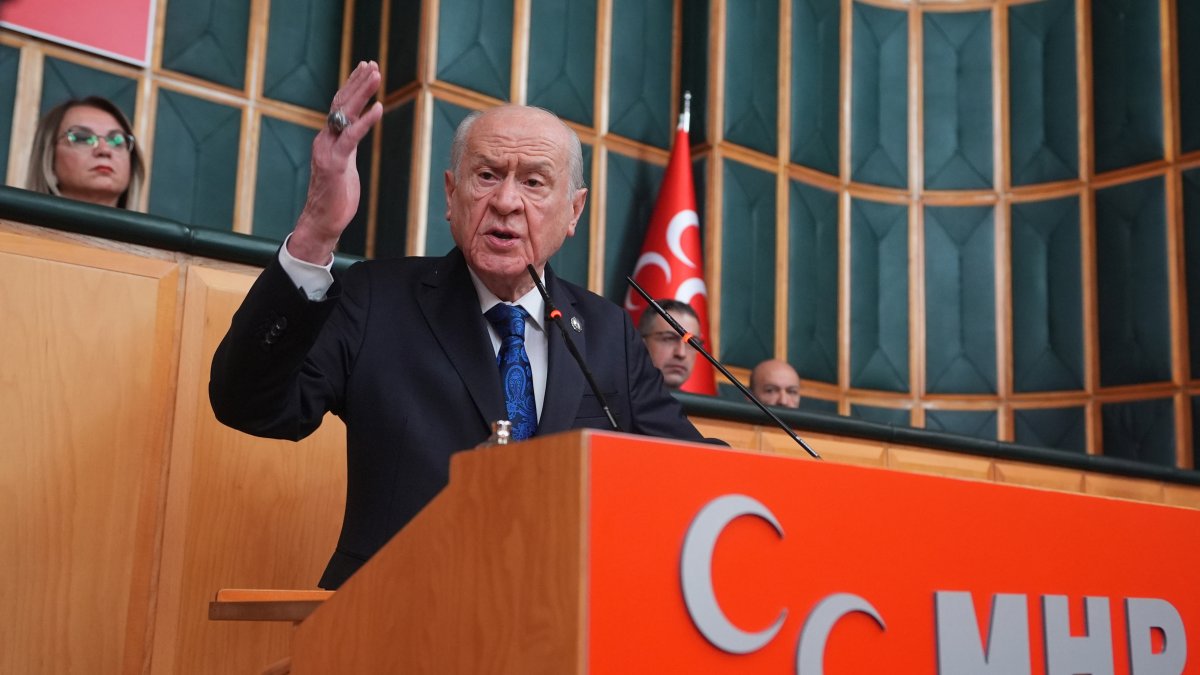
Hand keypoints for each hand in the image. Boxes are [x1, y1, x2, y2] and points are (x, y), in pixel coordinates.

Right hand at [289, 61, 383, 263]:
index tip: (365, 68)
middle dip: (358, 82)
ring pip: (345, 114)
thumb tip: (354, 132)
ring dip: (362, 92)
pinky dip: (365, 121)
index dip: (352, 86)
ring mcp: (328, 150)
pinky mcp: (335, 164)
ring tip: (376, 75)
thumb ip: (347, 146)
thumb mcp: (344, 165)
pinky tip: (378, 108)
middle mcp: (325, 139)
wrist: (321, 222)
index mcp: (328, 139)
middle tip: (372, 64)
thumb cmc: (335, 197)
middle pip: (342, 103)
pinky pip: (351, 137)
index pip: (340, 106)